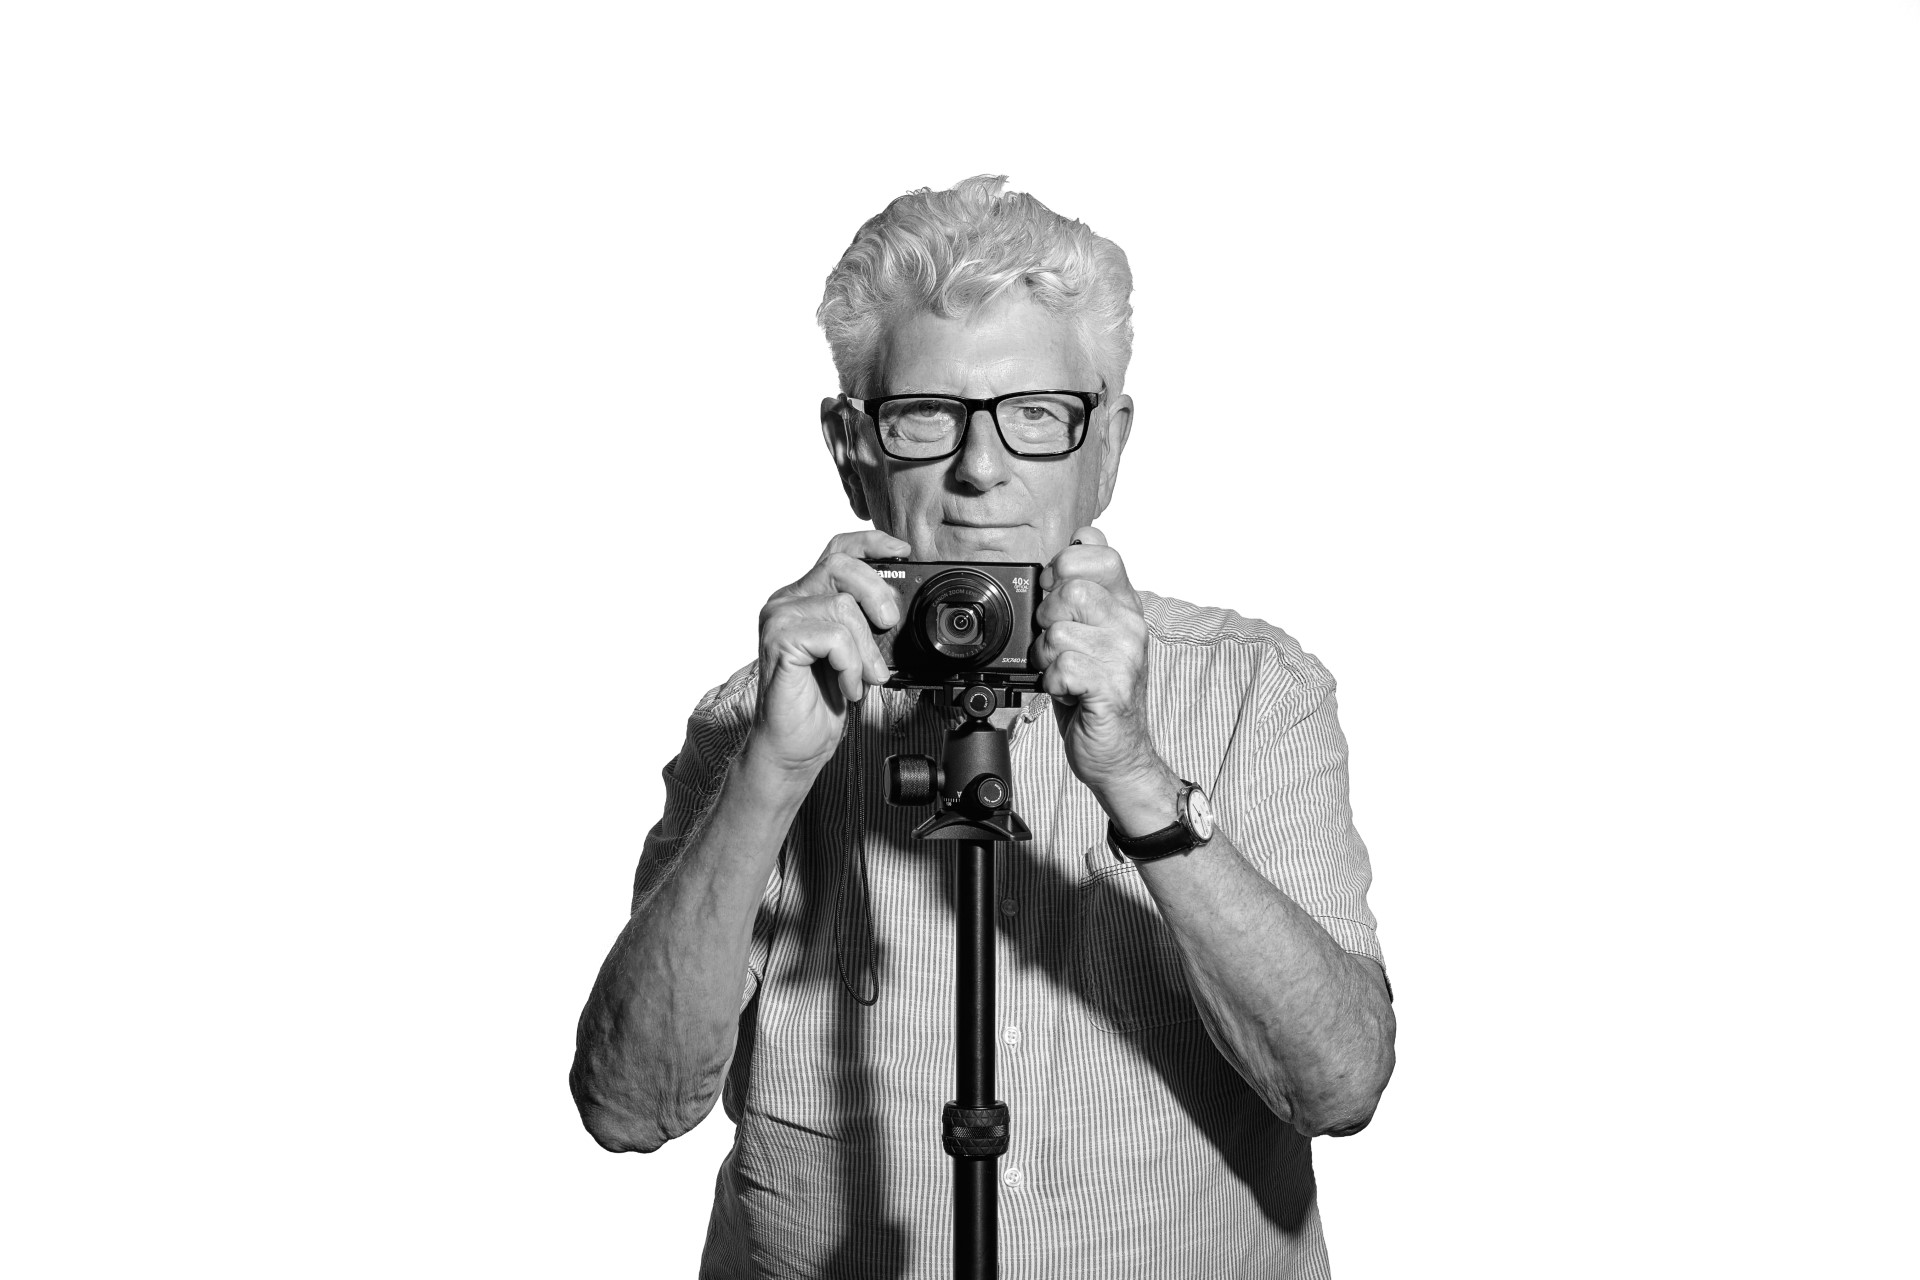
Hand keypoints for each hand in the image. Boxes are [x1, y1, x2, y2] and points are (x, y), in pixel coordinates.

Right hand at [750, 530, 910, 777]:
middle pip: (840, 565)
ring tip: (866, 677)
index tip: (902, 552)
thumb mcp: (855, 654)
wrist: (794, 745)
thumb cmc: (822, 702)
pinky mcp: (779, 642)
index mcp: (805, 597)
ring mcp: (778, 619)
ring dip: (866, 648)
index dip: (871, 543)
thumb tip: (897, 605)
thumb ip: (866, 624)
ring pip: (842, 606)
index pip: (837, 549)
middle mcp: (787, 601)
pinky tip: (847, 686)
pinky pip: (833, 637)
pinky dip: (850, 665)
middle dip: (877, 592)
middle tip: (890, 625)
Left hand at [1033, 527, 1173, 815]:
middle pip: (1070, 589)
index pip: (1099, 551)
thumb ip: (1085, 589)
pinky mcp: (1112, 688)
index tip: (1056, 591)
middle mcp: (1130, 625)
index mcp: (1125, 604)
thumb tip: (1076, 539)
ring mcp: (1125, 656)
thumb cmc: (1097, 691)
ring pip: (1058, 632)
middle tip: (1055, 644)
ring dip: (1047, 657)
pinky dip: (1052, 684)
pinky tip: (1066, 692)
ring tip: (1062, 672)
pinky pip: (1063, 667)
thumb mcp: (1093, 631)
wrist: (1118, 751)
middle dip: (1046, 618)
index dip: (1065, 565)